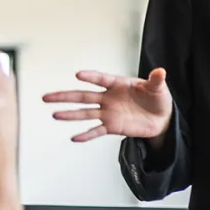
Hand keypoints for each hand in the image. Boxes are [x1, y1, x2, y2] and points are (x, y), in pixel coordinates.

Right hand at [42, 68, 172, 143]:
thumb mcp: (159, 88)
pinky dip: (86, 135)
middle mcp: (109, 98)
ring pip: (85, 113)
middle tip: (47, 97)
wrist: (161, 119)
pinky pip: (96, 131)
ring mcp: (108, 113)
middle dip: (65, 96)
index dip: (91, 77)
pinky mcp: (112, 126)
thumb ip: (156, 80)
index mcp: (118, 84)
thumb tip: (160, 72)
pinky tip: (74, 138)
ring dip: (70, 115)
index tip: (79, 75)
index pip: (101, 79)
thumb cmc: (157, 99)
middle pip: (83, 96)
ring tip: (55, 115)